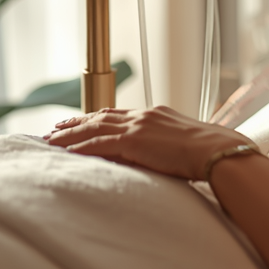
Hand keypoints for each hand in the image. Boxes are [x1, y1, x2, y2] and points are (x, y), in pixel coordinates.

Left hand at [45, 106, 247, 181]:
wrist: (217, 151)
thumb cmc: (210, 152)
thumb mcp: (185, 143)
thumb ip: (168, 144)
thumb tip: (162, 155)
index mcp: (157, 114)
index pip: (120, 113)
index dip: (98, 117)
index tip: (82, 120)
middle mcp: (145, 115)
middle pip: (102, 115)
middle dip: (77, 121)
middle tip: (56, 127)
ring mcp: (138, 127)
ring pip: (94, 127)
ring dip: (71, 134)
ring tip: (52, 139)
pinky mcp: (134, 141)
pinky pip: (99, 144)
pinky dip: (80, 146)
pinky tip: (66, 151)